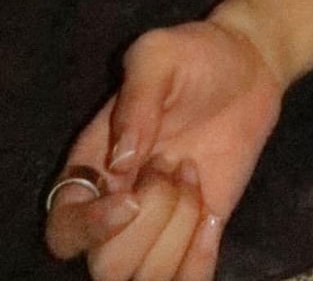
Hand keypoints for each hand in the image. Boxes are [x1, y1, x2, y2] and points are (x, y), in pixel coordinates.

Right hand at [45, 18, 282, 278]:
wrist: (248, 65)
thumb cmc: (194, 55)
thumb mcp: (158, 54)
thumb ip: (135, 99)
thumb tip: (120, 163)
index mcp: (94, 167)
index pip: (64, 231)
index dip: (90, 228)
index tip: (132, 197)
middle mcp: (119, 207)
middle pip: (107, 267)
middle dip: (149, 222)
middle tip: (175, 165)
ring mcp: (159, 227)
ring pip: (146, 279)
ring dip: (177, 235)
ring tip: (192, 178)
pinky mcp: (196, 237)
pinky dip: (200, 261)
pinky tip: (212, 216)